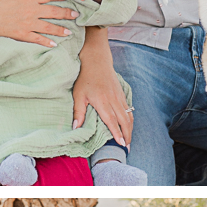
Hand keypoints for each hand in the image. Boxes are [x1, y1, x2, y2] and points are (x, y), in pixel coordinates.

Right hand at [0, 0, 78, 47]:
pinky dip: (46, 42)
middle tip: (76, 15)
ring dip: (61, 29)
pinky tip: (54, 44)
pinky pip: (38, 39)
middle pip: (54, 12)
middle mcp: (32, 10)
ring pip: (49, 27)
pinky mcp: (23, 34)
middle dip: (66, 13)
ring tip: (69, 32)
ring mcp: (29, 24)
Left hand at [73, 27, 132, 145]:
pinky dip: (130, 119)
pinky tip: (128, 125)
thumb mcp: (78, 94)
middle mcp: (114, 100)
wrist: (97, 59)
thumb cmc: (85, 76)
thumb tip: (76, 127)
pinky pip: (129, 109)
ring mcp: (119, 96)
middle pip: (124, 121)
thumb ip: (78, 111)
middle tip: (127, 148)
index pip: (112, 121)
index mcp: (103, 101)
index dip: (117, 133)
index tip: (121, 144)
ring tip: (128, 140)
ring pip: (128, 115)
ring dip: (130, 128)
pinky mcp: (122, 93)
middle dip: (127, 135)